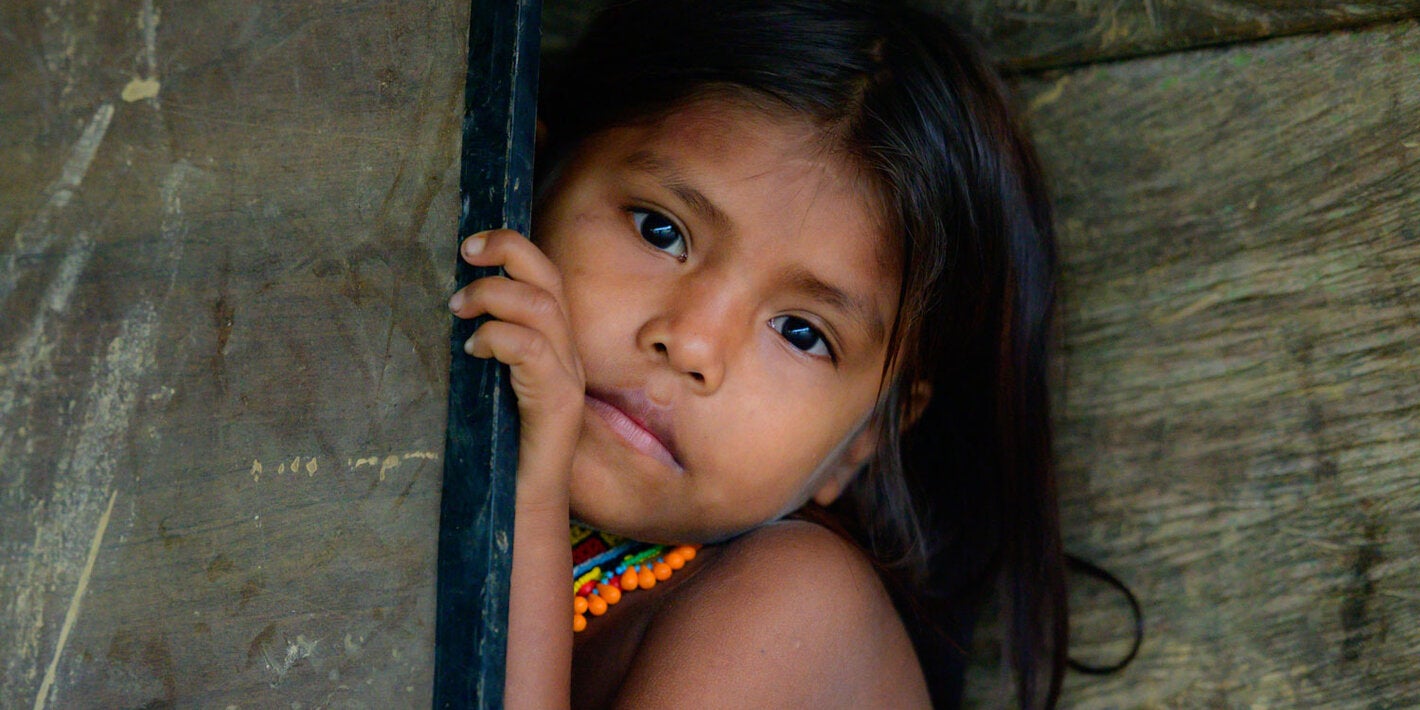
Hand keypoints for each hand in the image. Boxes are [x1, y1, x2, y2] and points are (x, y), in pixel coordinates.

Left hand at [449, 229, 583, 504]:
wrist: (517, 507)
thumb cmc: (495, 449)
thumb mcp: (483, 384)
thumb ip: (480, 347)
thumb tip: (446, 309)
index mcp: (552, 344)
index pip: (545, 277)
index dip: (512, 249)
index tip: (469, 247)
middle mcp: (567, 353)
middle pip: (549, 277)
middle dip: (508, 250)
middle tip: (465, 252)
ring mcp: (567, 377)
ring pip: (542, 306)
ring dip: (495, 295)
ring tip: (459, 308)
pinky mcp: (559, 402)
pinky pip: (533, 350)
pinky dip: (499, 337)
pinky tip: (474, 347)